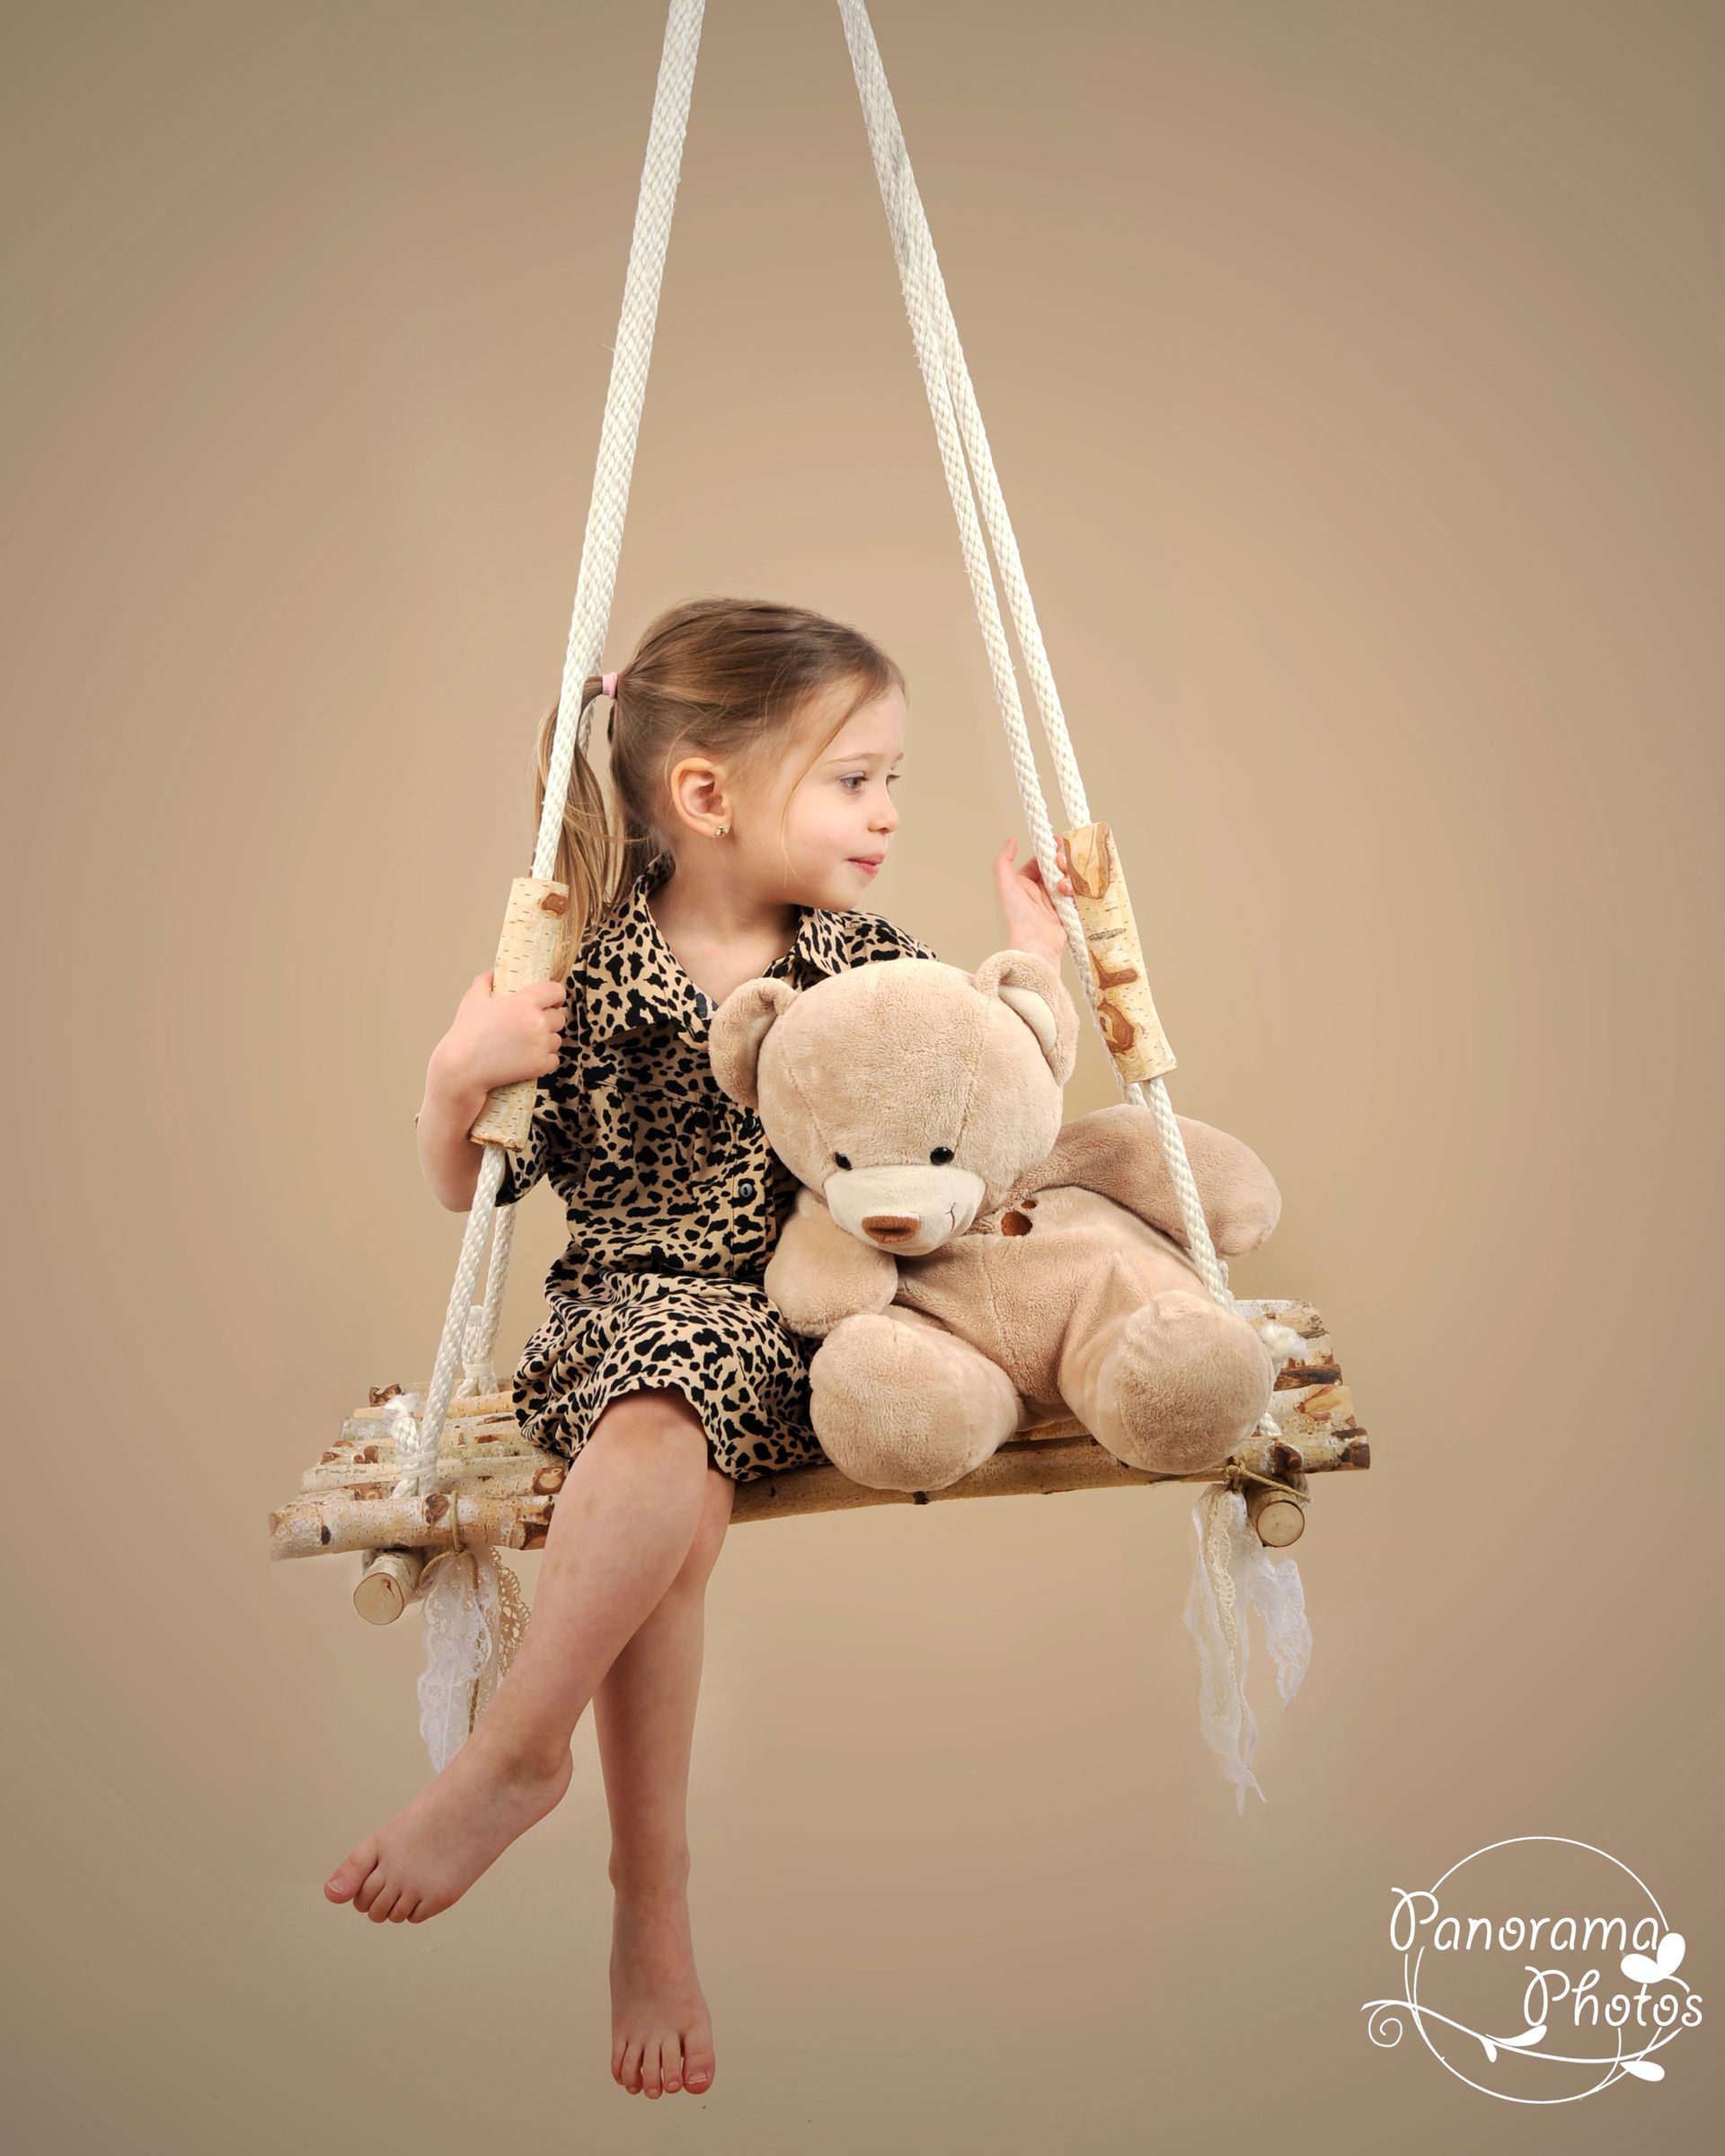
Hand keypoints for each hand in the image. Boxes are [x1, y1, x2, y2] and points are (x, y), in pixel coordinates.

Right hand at [431, 968, 566, 1097]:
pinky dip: (544, 1060)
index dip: (555, 995)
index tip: (550, 1001)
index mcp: (524, 1002)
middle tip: (529, 1026)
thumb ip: (486, 980)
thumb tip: (495, 972)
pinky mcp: (540, 1066)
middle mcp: (537, 1023)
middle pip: (559, 1017)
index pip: (556, 991)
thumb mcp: (473, 998)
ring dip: (546, 1041)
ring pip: (556, 1039)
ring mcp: (540, 1046)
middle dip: (548, 1020)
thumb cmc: (465, 1032)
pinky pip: (553, 1060)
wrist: (461, 1068)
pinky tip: (526, 1058)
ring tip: (525, 1043)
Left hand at [994, 835, 1071, 964]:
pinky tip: (1069, 894)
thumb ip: (1004, 860)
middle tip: (1062, 863)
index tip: (1056, 843)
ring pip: (1066, 880)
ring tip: (1063, 886)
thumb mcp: (1005, 885)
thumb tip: (1010, 839)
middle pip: (1054, 869)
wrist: (1033, 947)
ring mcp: (1052, 903)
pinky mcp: (1065, 913)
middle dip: (1060, 863)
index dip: (1047, 852)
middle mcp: (1036, 893)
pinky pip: (1075, 896)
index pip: (1037, 862)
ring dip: (1067, 878)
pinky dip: (1075, 892)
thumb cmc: (1015, 918)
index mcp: (1021, 885)